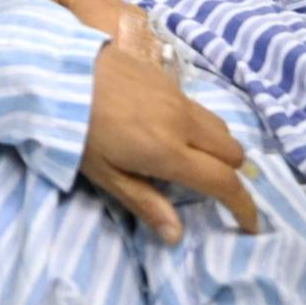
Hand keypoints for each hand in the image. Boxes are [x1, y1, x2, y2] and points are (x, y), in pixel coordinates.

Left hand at [57, 0, 257, 241]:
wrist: (55, 68)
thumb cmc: (75, 128)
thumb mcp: (104, 173)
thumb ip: (144, 202)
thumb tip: (177, 236)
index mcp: (170, 151)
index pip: (224, 182)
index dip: (244, 207)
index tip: (251, 225)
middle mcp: (182, 122)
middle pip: (233, 150)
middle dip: (232, 175)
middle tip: (214, 190)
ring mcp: (176, 95)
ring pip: (218, 125)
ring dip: (218, 147)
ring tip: (194, 161)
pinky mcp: (164, 76)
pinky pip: (197, 106)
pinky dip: (199, 125)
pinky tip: (169, 130)